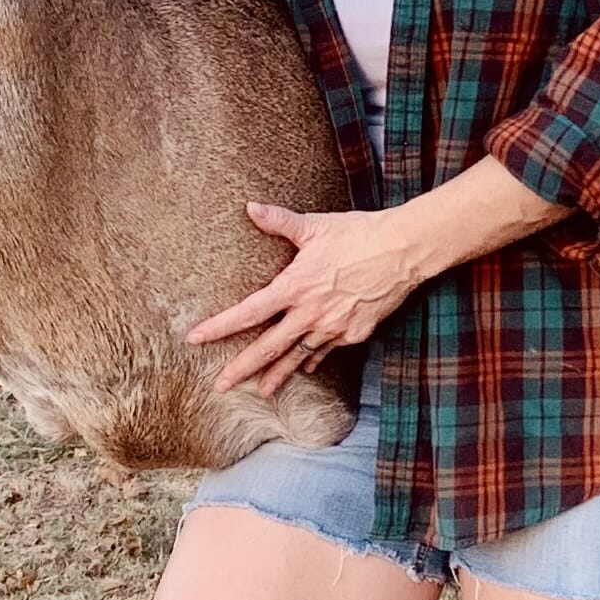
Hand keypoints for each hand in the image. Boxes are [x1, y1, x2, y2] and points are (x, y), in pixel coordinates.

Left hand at [186, 201, 422, 397]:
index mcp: (295, 286)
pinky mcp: (355, 333)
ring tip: (261, 392)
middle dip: (241, 369)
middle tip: (220, 386)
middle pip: (268, 347)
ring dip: (277, 375)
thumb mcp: (315, 226)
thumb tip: (250, 207)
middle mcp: (310, 313)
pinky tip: (305, 369)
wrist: (403, 251)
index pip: (248, 312)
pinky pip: (327, 351)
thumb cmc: (358, 234)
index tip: (195, 339)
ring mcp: (333, 327)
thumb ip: (280, 221)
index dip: (220, 327)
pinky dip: (313, 360)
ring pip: (298, 357)